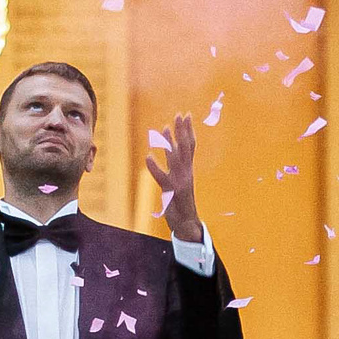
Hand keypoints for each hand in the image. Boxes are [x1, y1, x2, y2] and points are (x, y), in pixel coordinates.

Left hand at [145, 113, 203, 241]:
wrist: (187, 223)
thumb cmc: (182, 202)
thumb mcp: (181, 181)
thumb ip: (178, 166)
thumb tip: (172, 148)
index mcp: (188, 170)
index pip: (190, 146)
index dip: (188, 130)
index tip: (187, 115)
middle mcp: (186, 173)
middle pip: (185, 148)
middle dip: (182, 131)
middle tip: (179, 115)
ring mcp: (179, 182)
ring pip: (175, 159)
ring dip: (169, 144)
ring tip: (163, 129)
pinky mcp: (171, 192)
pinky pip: (162, 177)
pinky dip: (154, 167)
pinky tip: (148, 157)